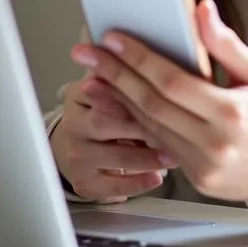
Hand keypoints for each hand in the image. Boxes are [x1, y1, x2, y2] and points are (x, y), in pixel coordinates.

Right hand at [49, 73, 171, 202]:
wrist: (78, 146)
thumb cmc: (106, 112)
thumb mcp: (107, 88)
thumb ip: (125, 75)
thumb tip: (155, 59)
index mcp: (79, 94)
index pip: (101, 89)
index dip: (129, 94)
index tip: (158, 96)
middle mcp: (73, 124)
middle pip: (105, 122)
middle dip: (141, 127)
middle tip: (174, 127)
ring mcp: (77, 156)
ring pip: (114, 157)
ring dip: (147, 157)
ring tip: (173, 156)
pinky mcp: (84, 182)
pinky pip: (112, 187)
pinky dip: (137, 183)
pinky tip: (156, 178)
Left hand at [71, 0, 247, 203]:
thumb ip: (226, 43)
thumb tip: (202, 10)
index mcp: (233, 112)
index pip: (173, 82)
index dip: (139, 58)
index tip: (112, 38)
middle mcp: (216, 143)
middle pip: (152, 104)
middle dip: (115, 74)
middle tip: (86, 53)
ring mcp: (204, 167)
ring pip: (149, 127)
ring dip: (115, 100)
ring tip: (91, 76)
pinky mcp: (196, 180)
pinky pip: (158, 145)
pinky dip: (133, 123)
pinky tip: (114, 104)